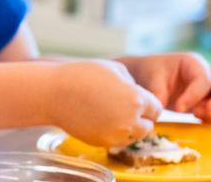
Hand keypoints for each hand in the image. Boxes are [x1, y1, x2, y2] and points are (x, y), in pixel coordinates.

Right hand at [48, 60, 162, 146]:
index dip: (147, 103)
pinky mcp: (103, 142)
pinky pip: (118, 141)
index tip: (136, 99)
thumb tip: (137, 92)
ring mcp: (116, 134)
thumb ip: (132, 82)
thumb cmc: (81, 75)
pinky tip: (101, 119)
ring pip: (135, 136)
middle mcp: (130, 120)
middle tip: (122, 106)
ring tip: (112, 113)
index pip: (156, 108)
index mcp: (136, 99)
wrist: (54, 93)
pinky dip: (114, 133)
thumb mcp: (114, 68)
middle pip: (148, 126)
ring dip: (129, 127)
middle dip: (140, 117)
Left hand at [116, 52, 210, 122]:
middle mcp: (207, 73)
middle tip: (205, 114)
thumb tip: (159, 107)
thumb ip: (157, 92)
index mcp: (193, 62)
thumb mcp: (151, 78)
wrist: (148, 78)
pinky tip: (198, 122)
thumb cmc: (151, 73)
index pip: (203, 79)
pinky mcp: (210, 100)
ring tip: (197, 117)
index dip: (194, 95)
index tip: (179, 108)